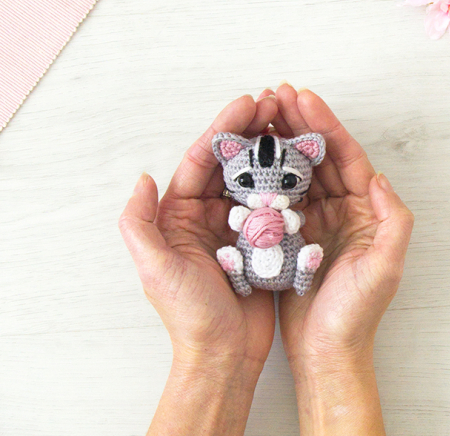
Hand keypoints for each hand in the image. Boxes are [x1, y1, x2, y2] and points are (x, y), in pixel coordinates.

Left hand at [119, 93, 278, 378]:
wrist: (224, 354)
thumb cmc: (188, 315)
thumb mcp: (155, 269)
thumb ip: (140, 223)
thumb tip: (143, 178)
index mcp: (179, 214)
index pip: (201, 159)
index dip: (224, 128)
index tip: (247, 104)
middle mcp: (207, 212)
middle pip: (231, 159)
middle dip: (253, 128)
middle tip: (276, 102)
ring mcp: (237, 223)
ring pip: (255, 174)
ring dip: (272, 146)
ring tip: (292, 119)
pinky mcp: (262, 238)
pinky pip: (275, 199)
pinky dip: (288, 177)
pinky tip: (304, 158)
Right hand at [269, 85, 413, 409]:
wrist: (328, 353)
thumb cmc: (358, 314)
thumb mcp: (385, 268)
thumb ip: (393, 220)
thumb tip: (379, 176)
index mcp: (367, 207)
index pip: (346, 156)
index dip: (326, 125)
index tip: (304, 98)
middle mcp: (345, 206)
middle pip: (321, 154)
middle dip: (301, 122)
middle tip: (277, 94)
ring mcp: (319, 217)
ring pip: (300, 169)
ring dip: (283, 140)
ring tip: (261, 114)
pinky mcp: (295, 233)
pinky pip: (283, 194)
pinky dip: (269, 172)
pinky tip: (251, 154)